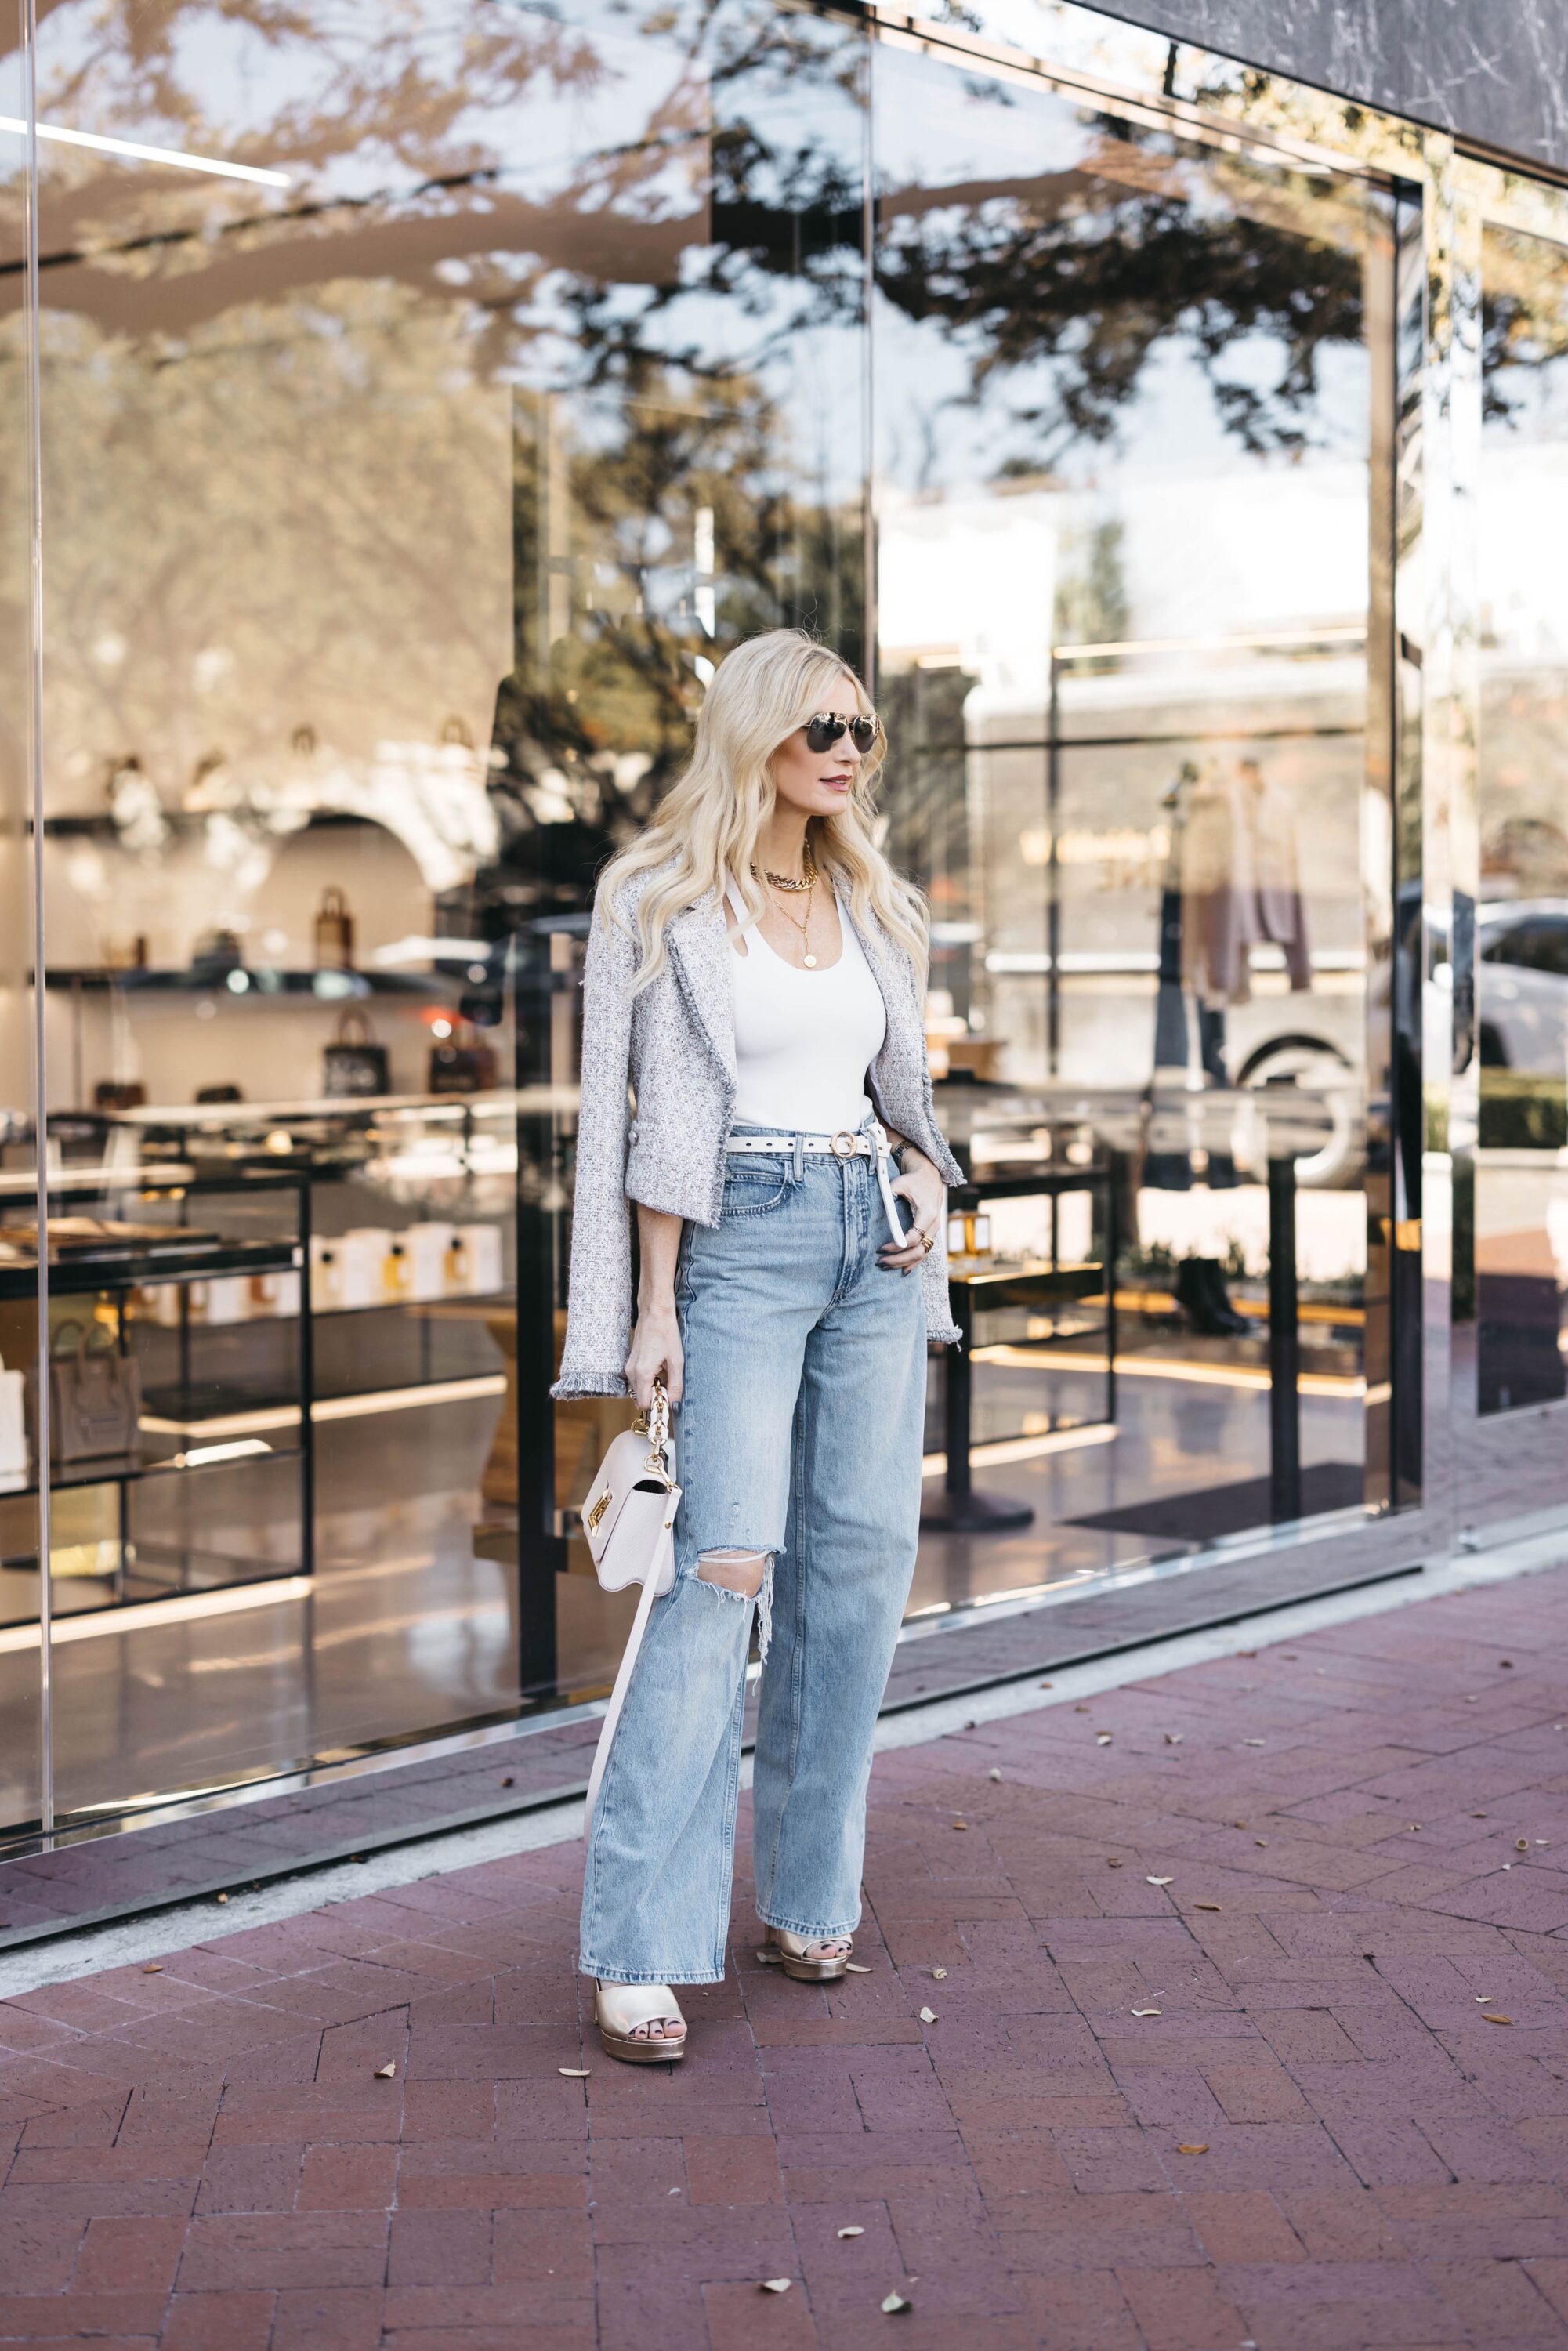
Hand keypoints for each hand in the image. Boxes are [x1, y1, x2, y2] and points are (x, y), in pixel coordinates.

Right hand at [625, 1303, 682, 1407]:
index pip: (644, 1404)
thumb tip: (674, 1404)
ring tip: (665, 1371)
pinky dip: (649, 1378)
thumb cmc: (666, 1333)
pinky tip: (659, 1366)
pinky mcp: (631, 1361)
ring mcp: (629, 1366)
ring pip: (639, 1388)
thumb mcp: (676, 1361)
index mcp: (642, 1373)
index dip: (657, 1404)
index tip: (669, 1398)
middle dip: (655, 1396)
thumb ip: (676, 1385)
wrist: (654, 1312)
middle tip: (670, 1384)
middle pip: (641, 1397)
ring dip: (652, 1386)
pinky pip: (638, 1378)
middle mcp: (631, 1371)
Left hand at [878, 1148, 944, 1273]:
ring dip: (904, 1263)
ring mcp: (935, 1230)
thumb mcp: (899, 1184)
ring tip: (886, 1266)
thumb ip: (889, 1195)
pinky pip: (925, 1252)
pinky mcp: (932, 1233)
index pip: (914, 1238)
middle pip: (919, 1251)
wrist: (929, 1176)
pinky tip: (902, 1270)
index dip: (897, 1245)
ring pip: (922, 1254)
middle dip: (899, 1259)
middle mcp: (935, 1224)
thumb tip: (879, 1209)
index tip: (881, 1248)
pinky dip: (914, 1262)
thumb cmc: (912, 1180)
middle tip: (880, 1262)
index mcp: (928, 1213)